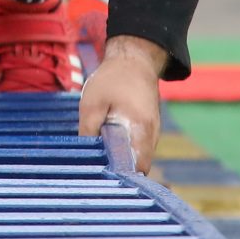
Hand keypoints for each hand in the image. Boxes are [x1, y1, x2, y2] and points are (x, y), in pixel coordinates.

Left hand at [79, 36, 167, 170]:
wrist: (134, 58)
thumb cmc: (112, 79)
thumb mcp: (91, 103)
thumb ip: (88, 131)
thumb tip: (85, 158)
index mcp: (141, 129)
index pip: (139, 168)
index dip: (123, 177)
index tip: (106, 180)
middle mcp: (153, 134)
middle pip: (140, 165)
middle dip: (121, 170)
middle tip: (99, 170)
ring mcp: (154, 130)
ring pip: (139, 155)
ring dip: (124, 158)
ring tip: (103, 156)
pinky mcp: (149, 126)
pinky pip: (139, 145)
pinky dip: (127, 148)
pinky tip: (111, 143)